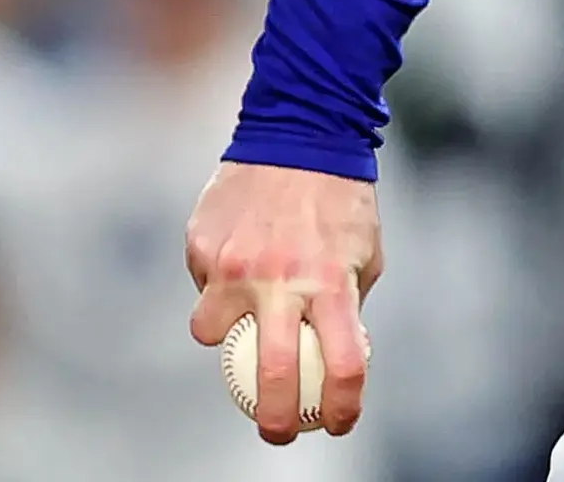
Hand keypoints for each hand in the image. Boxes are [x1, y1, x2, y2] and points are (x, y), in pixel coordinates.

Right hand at [185, 161, 382, 441]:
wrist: (298, 133)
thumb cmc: (340, 202)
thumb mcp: (362, 254)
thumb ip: (346, 305)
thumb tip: (333, 359)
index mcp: (331, 282)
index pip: (344, 363)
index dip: (344, 406)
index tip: (339, 422)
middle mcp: (281, 279)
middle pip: (271, 374)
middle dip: (275, 418)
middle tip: (278, 431)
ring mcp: (234, 266)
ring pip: (212, 333)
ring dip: (226, 332)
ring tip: (244, 306)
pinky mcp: (201, 248)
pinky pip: (203, 287)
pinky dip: (217, 283)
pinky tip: (238, 253)